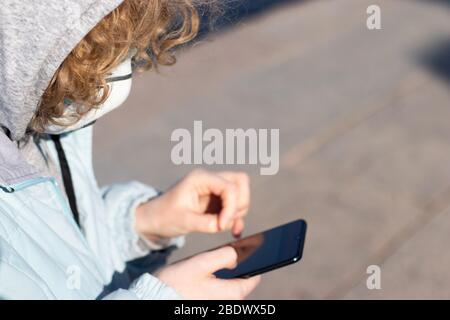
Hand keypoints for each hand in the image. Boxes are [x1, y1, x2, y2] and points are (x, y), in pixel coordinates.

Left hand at [135, 169, 249, 238]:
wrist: (154, 220)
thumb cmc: (164, 216)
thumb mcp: (183, 221)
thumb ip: (204, 223)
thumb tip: (222, 225)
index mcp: (200, 178)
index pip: (229, 187)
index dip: (231, 207)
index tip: (222, 226)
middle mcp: (210, 179)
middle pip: (240, 181)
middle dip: (239, 203)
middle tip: (227, 222)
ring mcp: (214, 188)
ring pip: (240, 192)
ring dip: (238, 212)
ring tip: (223, 227)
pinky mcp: (217, 200)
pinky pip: (235, 204)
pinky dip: (236, 217)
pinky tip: (233, 230)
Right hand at [156, 246, 260, 298]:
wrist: (154, 299)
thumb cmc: (176, 282)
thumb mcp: (201, 263)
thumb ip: (223, 256)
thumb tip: (236, 257)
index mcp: (231, 294)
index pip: (252, 279)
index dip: (253, 265)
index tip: (249, 254)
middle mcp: (226, 304)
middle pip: (240, 284)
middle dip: (235, 269)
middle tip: (222, 258)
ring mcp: (216, 306)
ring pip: (227, 288)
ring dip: (223, 276)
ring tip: (209, 266)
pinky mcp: (205, 304)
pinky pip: (217, 293)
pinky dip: (214, 283)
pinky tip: (202, 276)